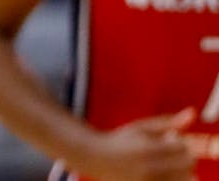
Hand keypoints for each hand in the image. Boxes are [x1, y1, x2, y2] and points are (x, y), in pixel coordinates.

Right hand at [65, 109, 196, 180]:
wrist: (96, 158)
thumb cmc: (120, 139)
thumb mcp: (141, 127)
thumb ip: (167, 121)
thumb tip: (193, 113)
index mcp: (149, 148)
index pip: (183, 147)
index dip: (179, 141)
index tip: (168, 137)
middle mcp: (151, 167)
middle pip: (188, 164)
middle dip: (183, 156)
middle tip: (168, 150)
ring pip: (184, 178)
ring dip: (180, 169)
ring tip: (165, 162)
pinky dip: (172, 178)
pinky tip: (159, 170)